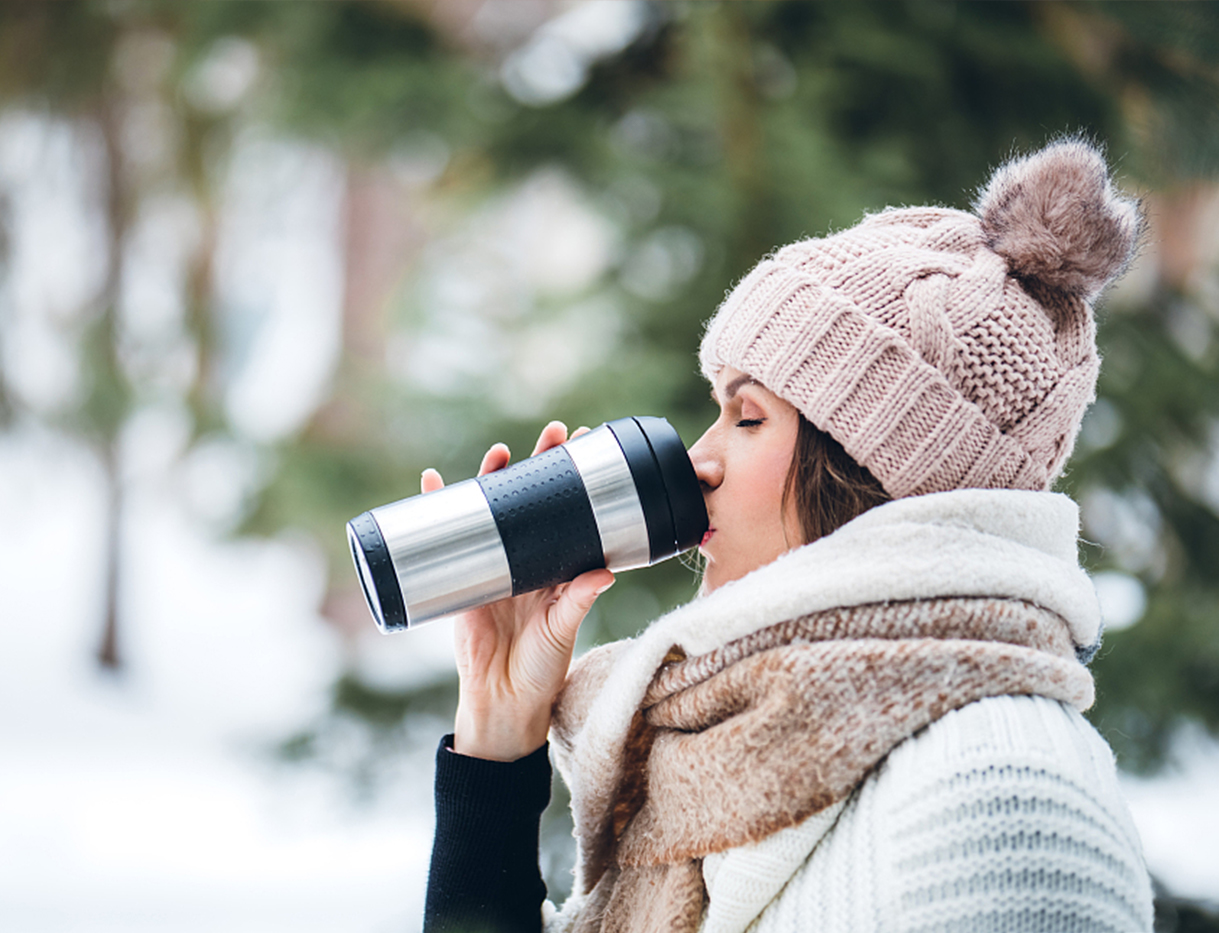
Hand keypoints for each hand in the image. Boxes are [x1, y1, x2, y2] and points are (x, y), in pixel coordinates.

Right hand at [422, 421, 613, 760]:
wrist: (501, 701)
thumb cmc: (541, 669)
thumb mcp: (563, 631)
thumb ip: (579, 601)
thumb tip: (604, 571)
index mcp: (557, 566)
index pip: (569, 510)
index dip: (575, 479)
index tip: (585, 445)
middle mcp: (527, 558)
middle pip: (532, 499)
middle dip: (539, 464)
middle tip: (553, 433)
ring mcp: (493, 564)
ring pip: (491, 509)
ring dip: (492, 476)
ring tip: (499, 451)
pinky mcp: (461, 578)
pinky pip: (446, 537)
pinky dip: (435, 508)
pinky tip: (431, 482)